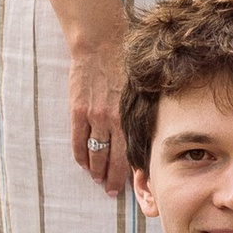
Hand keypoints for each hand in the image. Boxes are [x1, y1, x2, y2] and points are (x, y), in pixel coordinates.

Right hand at [64, 21, 132, 197]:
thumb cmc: (126, 59)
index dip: (134, 170)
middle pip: (114, 159)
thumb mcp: (143, 85)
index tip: (137, 182)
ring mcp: (94, 117)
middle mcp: (114, 120)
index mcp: (132, 114)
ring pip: (96, 154)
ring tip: (98, 180)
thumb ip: (145, 107)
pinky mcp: (78, 111)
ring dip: (97, 171)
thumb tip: (154, 127)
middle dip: (114, 179)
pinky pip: (79, 141)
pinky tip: (84, 165)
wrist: (100, 41)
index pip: (134, 151)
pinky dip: (81, 157)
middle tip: (113, 191)